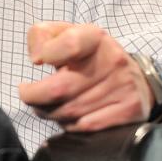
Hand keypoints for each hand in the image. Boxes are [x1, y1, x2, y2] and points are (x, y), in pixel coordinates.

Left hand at [18, 22, 153, 131]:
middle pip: (60, 88)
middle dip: (35, 96)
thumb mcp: (65, 33)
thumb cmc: (87, 55)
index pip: (70, 44)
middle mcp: (113, 61)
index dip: (45, 54)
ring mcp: (123, 87)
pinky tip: (64, 118)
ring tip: (43, 106)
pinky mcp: (130, 110)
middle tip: (27, 94)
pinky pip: (85, 126)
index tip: (36, 62)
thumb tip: (37, 58)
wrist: (134, 76)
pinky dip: (68, 125)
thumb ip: (41, 36)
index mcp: (95, 38)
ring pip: (70, 111)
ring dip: (49, 112)